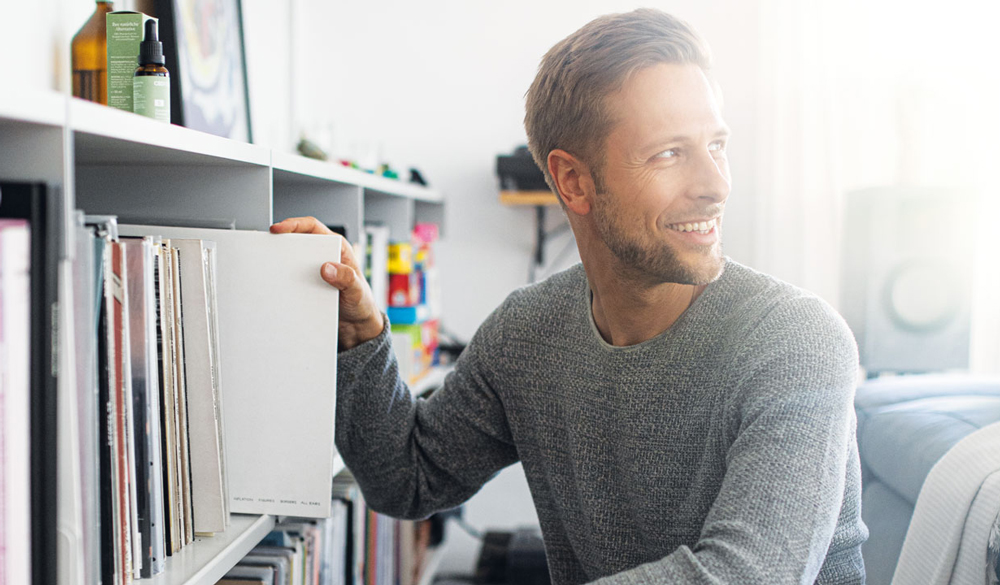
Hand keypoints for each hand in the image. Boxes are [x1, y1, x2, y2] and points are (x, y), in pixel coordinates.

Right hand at [270, 216, 384, 349]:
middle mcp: (325, 256)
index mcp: (338, 248)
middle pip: (298, 240)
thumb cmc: (361, 302)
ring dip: (281, 261)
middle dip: (281, 241)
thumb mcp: (357, 291)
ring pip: (292, 259)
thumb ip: (346, 278)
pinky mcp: (308, 284)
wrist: (357, 324)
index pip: (313, 227)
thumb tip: (327, 268)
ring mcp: (315, 270)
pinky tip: (277, 284)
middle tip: (267, 247)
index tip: (279, 229)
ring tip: (269, 266)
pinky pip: (291, 278)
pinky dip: (283, 279)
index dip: (294, 225)